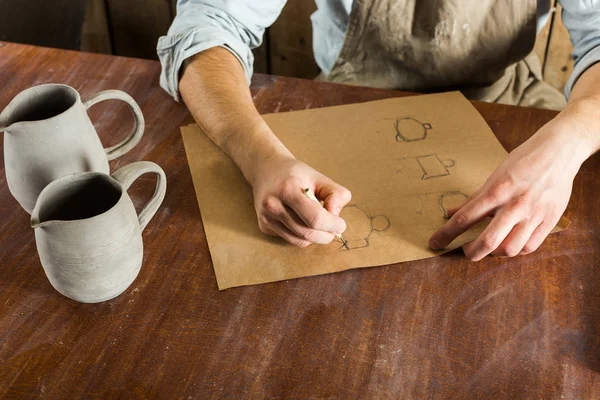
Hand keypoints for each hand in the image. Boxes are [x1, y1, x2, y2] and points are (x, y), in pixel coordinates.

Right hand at [249, 154, 350, 246]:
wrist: (265, 169)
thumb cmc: (295, 174)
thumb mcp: (318, 177)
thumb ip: (335, 194)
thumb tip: (335, 216)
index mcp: (288, 189)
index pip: (315, 218)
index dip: (332, 225)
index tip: (340, 224)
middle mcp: (273, 205)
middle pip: (308, 233)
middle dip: (326, 235)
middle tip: (334, 229)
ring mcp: (266, 217)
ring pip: (299, 241)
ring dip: (315, 238)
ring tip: (320, 225)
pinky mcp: (264, 226)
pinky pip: (290, 239)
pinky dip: (302, 236)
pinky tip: (302, 222)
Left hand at [429, 115, 589, 260]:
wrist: (559, 151)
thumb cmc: (523, 161)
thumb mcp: (495, 176)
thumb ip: (475, 198)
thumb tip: (451, 213)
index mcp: (497, 191)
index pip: (465, 218)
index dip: (446, 234)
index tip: (434, 243)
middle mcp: (515, 205)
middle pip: (488, 241)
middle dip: (470, 252)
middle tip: (465, 250)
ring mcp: (534, 215)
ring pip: (510, 249)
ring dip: (495, 253)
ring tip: (490, 246)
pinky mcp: (550, 221)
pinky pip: (529, 247)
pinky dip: (516, 249)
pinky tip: (510, 242)